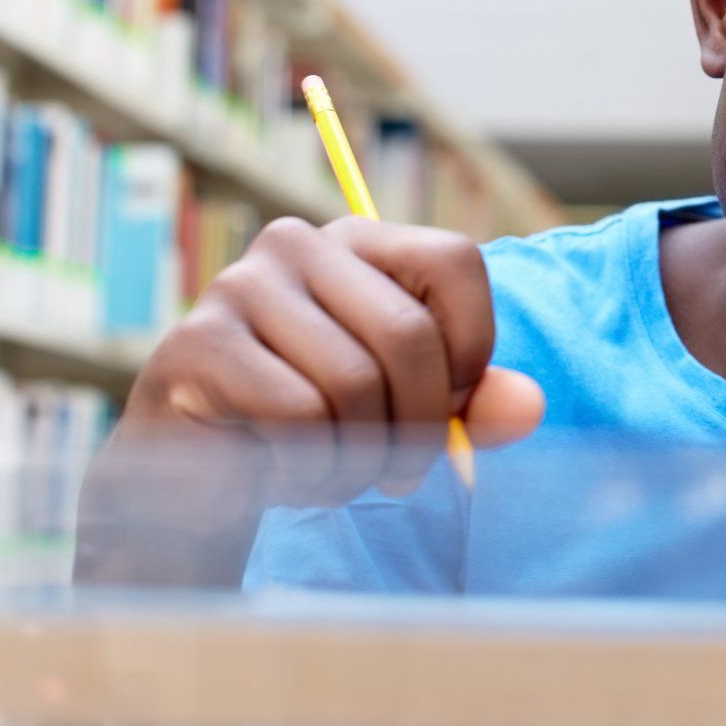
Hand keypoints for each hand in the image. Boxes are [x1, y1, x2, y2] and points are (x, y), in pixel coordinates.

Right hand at [75, 216, 544, 585]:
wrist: (199, 484)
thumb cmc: (318, 430)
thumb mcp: (411, 412)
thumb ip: (475, 405)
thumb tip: (528, 407)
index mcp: (361, 241)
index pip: (455, 260)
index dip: (473, 345)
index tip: (456, 407)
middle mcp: (299, 244)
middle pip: (409, 335)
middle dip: (422, 426)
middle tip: (405, 475)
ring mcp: (240, 286)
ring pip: (353, 382)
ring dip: (362, 458)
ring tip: (340, 473)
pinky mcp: (197, 343)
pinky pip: (296, 415)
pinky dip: (311, 469)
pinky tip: (288, 475)